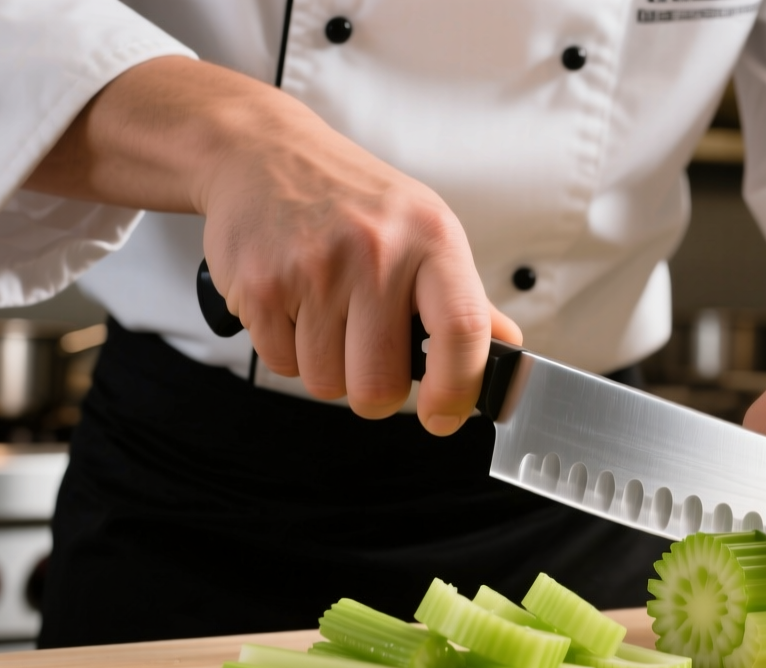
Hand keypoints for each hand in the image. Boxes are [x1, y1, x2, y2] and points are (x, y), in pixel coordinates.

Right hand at [24, 57, 519, 434]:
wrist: (264, 152)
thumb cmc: (354, 199)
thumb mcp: (426, 229)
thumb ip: (467, 299)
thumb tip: (506, 350)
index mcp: (432, 238)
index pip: (462, 331)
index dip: (458, 390)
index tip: (444, 416)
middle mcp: (376, 251)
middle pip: (380, 385)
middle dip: (376, 391)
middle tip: (372, 359)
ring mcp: (314, 269)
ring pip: (327, 384)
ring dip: (329, 369)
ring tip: (330, 318)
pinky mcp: (259, 286)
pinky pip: (283, 366)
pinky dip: (290, 352)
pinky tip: (297, 308)